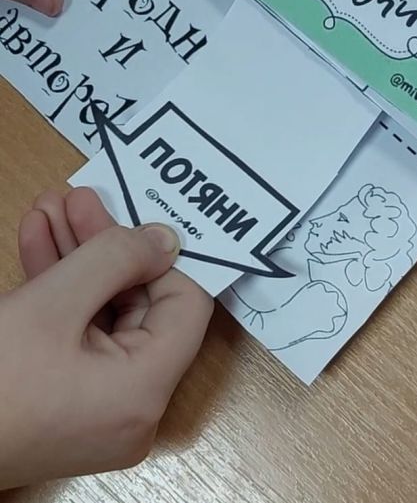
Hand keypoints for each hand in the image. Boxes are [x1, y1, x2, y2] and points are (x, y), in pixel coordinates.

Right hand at [0, 187, 212, 488]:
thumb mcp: (53, 304)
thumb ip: (116, 259)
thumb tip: (166, 239)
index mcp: (144, 390)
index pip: (186, 306)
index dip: (162, 255)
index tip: (132, 213)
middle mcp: (132, 406)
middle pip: (140, 304)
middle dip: (104, 246)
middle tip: (78, 201)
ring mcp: (99, 408)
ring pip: (103, 314)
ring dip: (76, 259)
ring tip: (50, 209)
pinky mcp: (68, 402)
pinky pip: (79, 336)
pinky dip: (60, 293)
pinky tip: (37, 243)